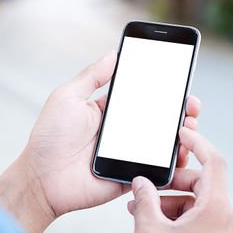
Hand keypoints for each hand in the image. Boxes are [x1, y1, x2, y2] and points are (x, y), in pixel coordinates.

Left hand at [0, 50, 200, 232]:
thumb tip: (113, 54)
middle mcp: (120, 132)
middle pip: (156, 120)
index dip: (160, 90)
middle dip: (178, 111)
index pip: (140, 97)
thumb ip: (92, 76)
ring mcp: (126, 154)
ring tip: (191, 125)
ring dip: (180, 134)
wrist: (41, 179)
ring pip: (160, 144)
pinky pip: (154, 169)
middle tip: (192, 104)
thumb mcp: (68, 97)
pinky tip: (182, 152)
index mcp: (107, 111)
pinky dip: (171, 163)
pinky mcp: (129, 175)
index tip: (179, 81)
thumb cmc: (49, 137)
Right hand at [128, 128, 232, 232]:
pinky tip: (150, 220)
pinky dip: (173, 213)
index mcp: (215, 208)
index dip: (199, 143)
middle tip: (148, 184)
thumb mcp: (151, 230)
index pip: (214, 161)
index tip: (183, 132)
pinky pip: (193, 215)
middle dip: (171, 180)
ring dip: (167, 199)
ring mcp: (217, 229)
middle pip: (200, 181)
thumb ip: (144, 200)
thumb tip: (141, 182)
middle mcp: (222, 216)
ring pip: (194, 200)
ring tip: (141, 207)